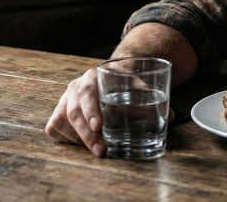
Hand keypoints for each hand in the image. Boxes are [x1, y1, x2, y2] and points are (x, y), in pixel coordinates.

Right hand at [45, 67, 176, 157]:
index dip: (92, 110)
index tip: (100, 126)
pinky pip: (55, 128)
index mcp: (92, 76)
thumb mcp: (134, 86)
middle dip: (88, 135)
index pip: (87, 93)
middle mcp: (74, 87)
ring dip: (80, 139)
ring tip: (99, 149)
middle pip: (74, 112)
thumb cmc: (122, 83)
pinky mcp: (58, 112)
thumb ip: (149, 99)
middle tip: (102, 150)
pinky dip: (68, 138)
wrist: (108, 75)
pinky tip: (83, 142)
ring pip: (63, 122)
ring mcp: (64, 100)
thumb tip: (172, 115)